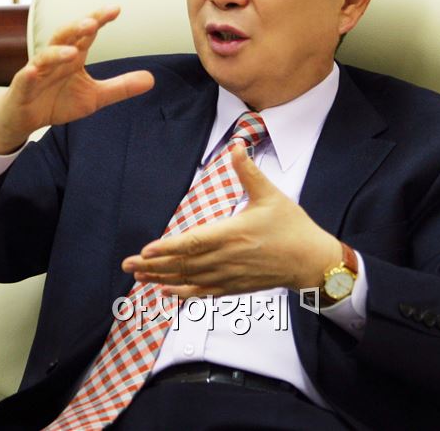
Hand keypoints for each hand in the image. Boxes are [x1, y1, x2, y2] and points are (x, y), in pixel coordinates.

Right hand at [0, 6, 154, 153]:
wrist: (24, 118)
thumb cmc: (57, 101)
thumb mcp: (95, 97)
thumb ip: (121, 87)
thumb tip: (152, 79)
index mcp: (73, 57)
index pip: (86, 34)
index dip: (98, 20)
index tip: (116, 9)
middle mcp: (54, 59)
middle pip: (65, 37)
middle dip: (78, 27)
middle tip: (93, 21)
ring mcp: (36, 72)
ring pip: (45, 57)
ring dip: (58, 53)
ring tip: (73, 52)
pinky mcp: (22, 88)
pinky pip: (25, 79)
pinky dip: (29, 74)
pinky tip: (32, 72)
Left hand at [122, 145, 341, 298]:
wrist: (311, 260)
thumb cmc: (292, 227)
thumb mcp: (270, 195)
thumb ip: (248, 171)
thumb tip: (236, 146)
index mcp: (232, 234)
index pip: (192, 243)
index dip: (167, 248)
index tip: (145, 250)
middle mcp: (227, 258)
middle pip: (183, 264)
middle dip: (153, 266)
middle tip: (128, 265)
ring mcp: (229, 276)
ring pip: (189, 280)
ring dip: (162, 279)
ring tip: (139, 277)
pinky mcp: (234, 287)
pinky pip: (203, 292)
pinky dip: (183, 293)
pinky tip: (167, 292)